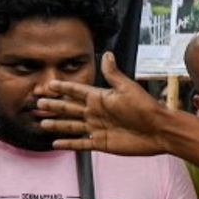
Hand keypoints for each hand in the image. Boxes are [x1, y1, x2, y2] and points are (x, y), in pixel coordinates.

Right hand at [36, 52, 172, 153]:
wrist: (159, 130)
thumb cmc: (146, 107)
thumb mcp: (127, 88)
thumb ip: (113, 74)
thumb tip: (108, 54)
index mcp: (101, 98)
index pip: (77, 91)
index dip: (64, 88)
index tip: (50, 84)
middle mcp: (97, 113)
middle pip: (70, 109)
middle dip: (55, 106)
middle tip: (38, 103)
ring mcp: (98, 128)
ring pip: (72, 126)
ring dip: (57, 125)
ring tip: (42, 122)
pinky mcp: (102, 143)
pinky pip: (81, 144)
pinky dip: (69, 144)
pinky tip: (55, 144)